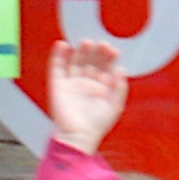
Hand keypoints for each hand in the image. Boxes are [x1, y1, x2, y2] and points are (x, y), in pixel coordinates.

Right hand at [41, 36, 125, 153]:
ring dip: (80, 51)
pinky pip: (57, 67)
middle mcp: (87, 81)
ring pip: (75, 61)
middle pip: (91, 60)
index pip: (105, 66)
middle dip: (95, 52)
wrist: (78, 137)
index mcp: (101, 86)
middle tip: (100, 44)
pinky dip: (58, 55)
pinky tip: (63, 45)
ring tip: (86, 42)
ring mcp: (72, 82)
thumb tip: (122, 69)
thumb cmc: (97, 125)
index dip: (109, 57)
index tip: (113, 51)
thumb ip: (120, 88)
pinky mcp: (58, 85)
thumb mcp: (115, 106)